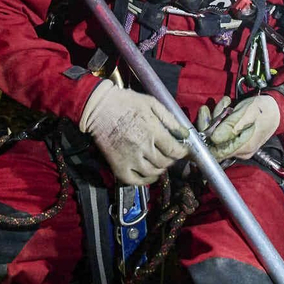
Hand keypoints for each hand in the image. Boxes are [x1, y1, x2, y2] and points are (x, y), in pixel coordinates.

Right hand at [79, 67, 188, 185]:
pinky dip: (146, 180)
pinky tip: (149, 174)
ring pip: (153, 172)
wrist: (98, 107)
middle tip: (170, 153)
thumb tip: (185, 133)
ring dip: (160, 169)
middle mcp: (143, 147)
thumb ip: (170, 119)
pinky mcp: (118, 166)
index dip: (183, 152)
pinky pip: (136, 181)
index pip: (175, 150)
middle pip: (165, 162)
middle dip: (171, 159)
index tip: (183, 150)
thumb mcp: (151, 103)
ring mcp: (130, 159)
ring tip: (159, 161)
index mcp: (152, 130)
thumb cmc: (126, 102)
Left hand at [195, 94, 283, 162]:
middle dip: (209, 123)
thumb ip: (230, 127)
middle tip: (209, 108)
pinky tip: (227, 107)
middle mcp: (240, 151)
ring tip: (224, 104)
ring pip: (217, 136)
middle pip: (214, 143)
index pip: (215, 152)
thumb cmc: (263, 110)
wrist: (276, 108)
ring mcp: (239, 147)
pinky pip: (224, 133)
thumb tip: (213, 138)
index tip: (205, 118)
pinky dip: (222, 119)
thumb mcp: (246, 114)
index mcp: (242, 147)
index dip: (205, 137)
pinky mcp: (238, 140)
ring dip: (216, 118)